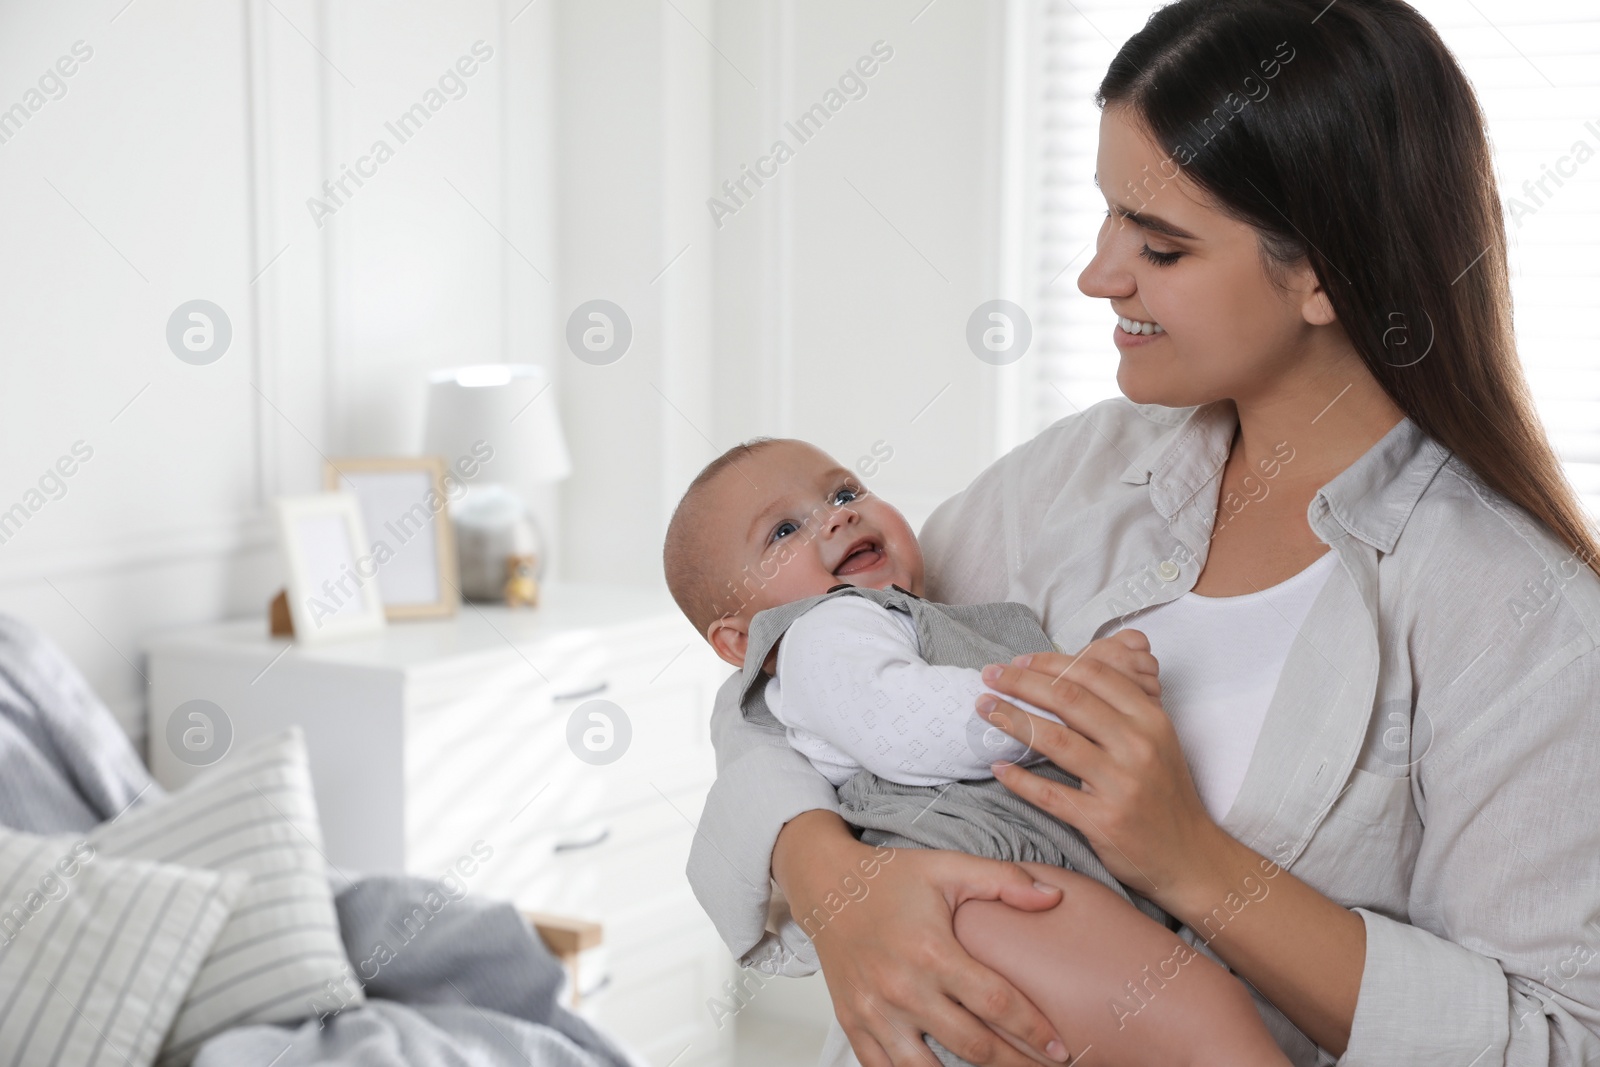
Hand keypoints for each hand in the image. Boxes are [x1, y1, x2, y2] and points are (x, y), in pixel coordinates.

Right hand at [773, 811, 1071, 1066]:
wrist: (827, 884)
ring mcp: (874, 1012)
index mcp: (931, 951)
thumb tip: (1053, 896)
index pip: (996, 1003)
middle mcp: (902, 988)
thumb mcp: (949, 867)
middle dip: (1016, 1063)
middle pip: (973, 1046)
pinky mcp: (853, 1024)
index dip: (1034, 1030)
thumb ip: (1004, 880)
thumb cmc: (890, 878)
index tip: (1060, 1047)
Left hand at [976, 630, 1225, 905]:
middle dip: (1021, 682)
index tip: (1019, 661)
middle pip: (1068, 698)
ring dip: (1012, 720)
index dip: (1049, 662)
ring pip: (1055, 740)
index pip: (1093, 674)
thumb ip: (1122, 705)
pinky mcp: (1103, 820)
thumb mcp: (1157, 739)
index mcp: (1150, 718)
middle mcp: (1138, 746)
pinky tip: (999, 766)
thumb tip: (1070, 673)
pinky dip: (1020, 780)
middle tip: (989, 675)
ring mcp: (1121, 784)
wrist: (1188, 855)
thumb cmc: (1164, 792)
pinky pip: (1051, 795)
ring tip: (985, 708)